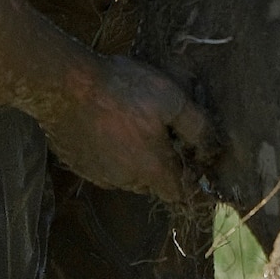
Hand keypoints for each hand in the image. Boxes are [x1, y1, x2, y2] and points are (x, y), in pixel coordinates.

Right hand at [46, 54, 217, 200]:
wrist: (67, 85)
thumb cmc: (124, 91)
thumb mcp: (172, 100)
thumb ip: (197, 128)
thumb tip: (211, 150)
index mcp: (152, 170)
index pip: (180, 193)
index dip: (190, 178)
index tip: (192, 157)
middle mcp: (125, 180)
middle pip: (153, 183)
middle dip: (163, 165)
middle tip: (163, 132)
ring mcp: (97, 174)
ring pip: (126, 174)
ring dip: (135, 158)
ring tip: (133, 123)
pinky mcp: (77, 163)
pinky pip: (102, 165)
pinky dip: (110, 152)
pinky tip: (108, 124)